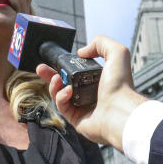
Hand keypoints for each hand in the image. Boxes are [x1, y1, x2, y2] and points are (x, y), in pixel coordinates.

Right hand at [35, 35, 147, 150]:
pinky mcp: (77, 119)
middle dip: (50, 75)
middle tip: (41, 68)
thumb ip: (100, 43)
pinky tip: (68, 91)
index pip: (77, 72)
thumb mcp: (117, 52)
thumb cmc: (121, 84)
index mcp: (99, 80)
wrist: (120, 109)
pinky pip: (62, 107)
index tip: (57, 60)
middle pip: (64, 83)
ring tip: (57, 78)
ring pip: (60, 95)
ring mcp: (83, 107)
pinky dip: (61, 97)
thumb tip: (82, 52)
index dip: (65, 65)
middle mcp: (90, 94)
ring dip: (54, 85)